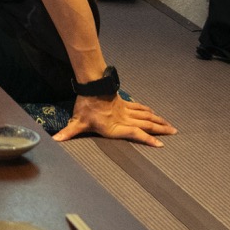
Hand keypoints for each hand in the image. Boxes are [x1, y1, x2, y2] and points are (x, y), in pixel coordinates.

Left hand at [53, 94, 176, 146]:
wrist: (91, 85)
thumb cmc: (86, 106)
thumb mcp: (77, 122)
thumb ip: (69, 132)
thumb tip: (56, 140)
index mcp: (116, 127)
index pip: (135, 134)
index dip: (148, 139)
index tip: (161, 144)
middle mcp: (124, 120)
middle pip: (146, 124)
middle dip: (160, 130)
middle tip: (173, 133)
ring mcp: (126, 111)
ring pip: (146, 116)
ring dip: (158, 120)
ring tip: (170, 126)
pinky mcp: (125, 103)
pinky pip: (140, 108)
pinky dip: (149, 111)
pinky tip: (154, 113)